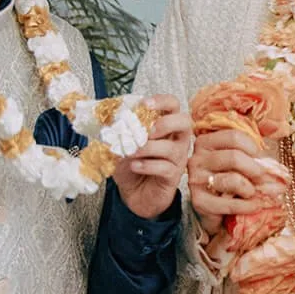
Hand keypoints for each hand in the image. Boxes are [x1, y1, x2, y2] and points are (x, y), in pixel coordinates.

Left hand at [112, 94, 193, 219]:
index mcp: (166, 125)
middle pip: (184, 122)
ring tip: (129, 151)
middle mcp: (177, 139)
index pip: (173, 105)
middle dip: (164, 123)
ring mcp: (178, 158)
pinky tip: (134, 166)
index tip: (145, 104)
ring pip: (170, 148)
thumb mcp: (121, 142)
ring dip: (147, 148)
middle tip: (145, 131)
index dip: (161, 101)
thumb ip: (118, 128)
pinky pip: (165, 168)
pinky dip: (147, 165)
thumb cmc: (131, 164)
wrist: (133, 192)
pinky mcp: (174, 176)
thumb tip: (109, 116)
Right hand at [187, 126, 287, 231]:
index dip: (253, 148)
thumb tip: (279, 156)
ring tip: (253, 193)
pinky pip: (228, 203)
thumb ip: (254, 155)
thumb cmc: (231, 180)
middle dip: (255, 170)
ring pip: (232, 179)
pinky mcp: (198, 201)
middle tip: (263, 178)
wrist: (216, 210)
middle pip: (234, 157)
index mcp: (207, 142)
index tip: (260, 159)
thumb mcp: (241, 162)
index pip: (234, 136)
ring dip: (250, 189)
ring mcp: (195, 179)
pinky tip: (254, 206)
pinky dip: (247, 206)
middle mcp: (197, 158)